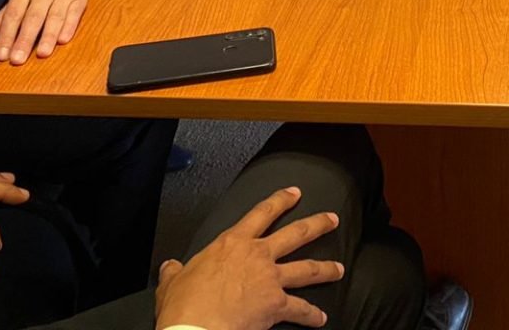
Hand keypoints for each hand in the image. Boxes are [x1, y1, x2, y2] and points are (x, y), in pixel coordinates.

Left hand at [0, 0, 88, 64]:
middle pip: (33, 18)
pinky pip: (74, 13)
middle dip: (25, 40)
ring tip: (41, 53)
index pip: (14, 14)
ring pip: (55, 17)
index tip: (2, 54)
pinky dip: (69, 26)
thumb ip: (7, 8)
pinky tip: (63, 40)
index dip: (7, 35)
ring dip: (48, 37)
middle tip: (17, 59)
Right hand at [154, 187, 343, 329]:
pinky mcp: (276, 304)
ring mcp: (270, 278)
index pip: (261, 213)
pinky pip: (300, 309)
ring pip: (307, 268)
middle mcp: (257, 255)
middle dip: (317, 224)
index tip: (295, 193)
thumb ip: (175, 271)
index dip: (280, 200)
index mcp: (232, 243)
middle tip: (332, 218)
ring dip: (326, 268)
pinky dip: (311, 315)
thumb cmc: (184, 305)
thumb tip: (169, 266)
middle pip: (295, 234)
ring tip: (339, 268)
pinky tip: (321, 317)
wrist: (196, 328)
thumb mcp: (172, 282)